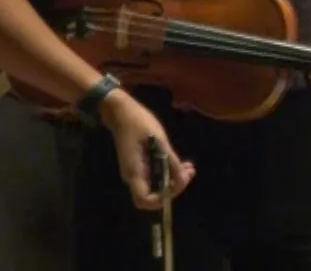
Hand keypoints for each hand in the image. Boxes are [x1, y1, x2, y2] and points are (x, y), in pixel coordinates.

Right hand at [99, 91, 194, 210]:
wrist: (121, 111)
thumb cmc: (138, 122)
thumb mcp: (159, 140)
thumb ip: (170, 161)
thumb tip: (183, 179)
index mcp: (135, 172)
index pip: (144, 200)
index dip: (162, 198)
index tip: (177, 183)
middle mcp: (133, 176)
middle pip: (153, 195)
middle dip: (174, 188)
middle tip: (189, 173)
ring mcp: (136, 170)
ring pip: (156, 185)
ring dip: (174, 180)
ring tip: (189, 168)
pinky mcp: (140, 164)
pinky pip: (155, 176)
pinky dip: (168, 172)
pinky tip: (182, 164)